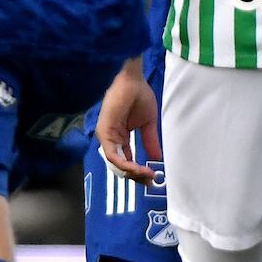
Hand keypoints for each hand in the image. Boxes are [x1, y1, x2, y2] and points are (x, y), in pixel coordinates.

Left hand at [95, 62, 160, 183]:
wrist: (134, 80)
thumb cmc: (140, 96)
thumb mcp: (148, 124)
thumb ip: (149, 142)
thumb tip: (157, 158)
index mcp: (119, 137)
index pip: (125, 160)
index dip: (138, 171)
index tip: (152, 177)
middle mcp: (111, 139)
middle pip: (120, 165)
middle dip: (135, 176)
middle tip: (150, 181)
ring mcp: (106, 136)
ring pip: (115, 163)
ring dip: (131, 172)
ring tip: (147, 175)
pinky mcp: (105, 132)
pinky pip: (112, 154)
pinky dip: (125, 164)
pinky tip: (138, 168)